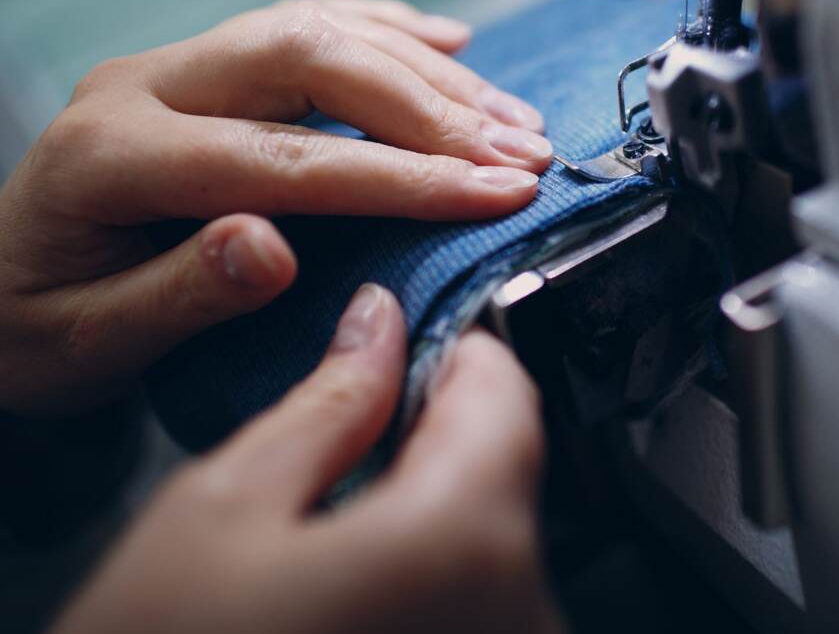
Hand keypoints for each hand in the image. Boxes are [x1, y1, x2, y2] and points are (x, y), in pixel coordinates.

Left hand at [0, 0, 551, 414]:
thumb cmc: (31, 329)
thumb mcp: (82, 345)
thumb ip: (174, 296)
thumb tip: (272, 249)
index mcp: (113, 154)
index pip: (285, 157)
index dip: (402, 175)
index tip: (495, 194)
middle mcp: (148, 85)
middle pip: (313, 58)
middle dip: (433, 108)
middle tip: (522, 154)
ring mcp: (179, 65)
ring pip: (322, 31)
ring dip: (429, 73)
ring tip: (514, 121)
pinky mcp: (207, 66)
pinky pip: (310, 23)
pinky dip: (388, 31)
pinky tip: (451, 42)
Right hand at [51, 285, 561, 633]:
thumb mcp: (224, 509)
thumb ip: (329, 402)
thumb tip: (378, 325)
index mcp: (463, 540)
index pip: (507, 391)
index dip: (455, 351)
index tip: (413, 345)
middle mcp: (522, 613)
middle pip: (507, 470)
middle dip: (437, 440)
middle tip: (352, 442)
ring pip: (498, 542)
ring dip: (433, 516)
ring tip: (336, 543)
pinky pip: (488, 606)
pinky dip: (437, 582)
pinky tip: (361, 602)